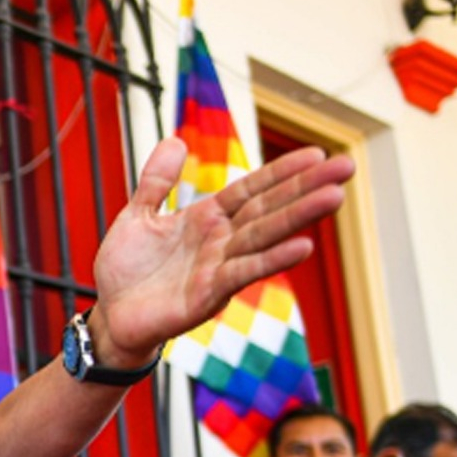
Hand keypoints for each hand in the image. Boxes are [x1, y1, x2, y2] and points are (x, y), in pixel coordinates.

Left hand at [86, 138, 352, 364]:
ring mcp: (217, 268)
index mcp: (206, 219)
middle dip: (307, 188)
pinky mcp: (208, 295)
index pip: (252, 190)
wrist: (110, 316)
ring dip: (299, 218)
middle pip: (269, 209)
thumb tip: (176, 140)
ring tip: (334, 198)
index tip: (316, 154)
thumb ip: (157, 181)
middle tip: (347, 167)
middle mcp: (220, 241)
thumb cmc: (126, 271)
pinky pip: (243, 273)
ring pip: (264, 237)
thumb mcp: (137, 216)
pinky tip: (302, 246)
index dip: (282, 172)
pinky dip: (272, 260)